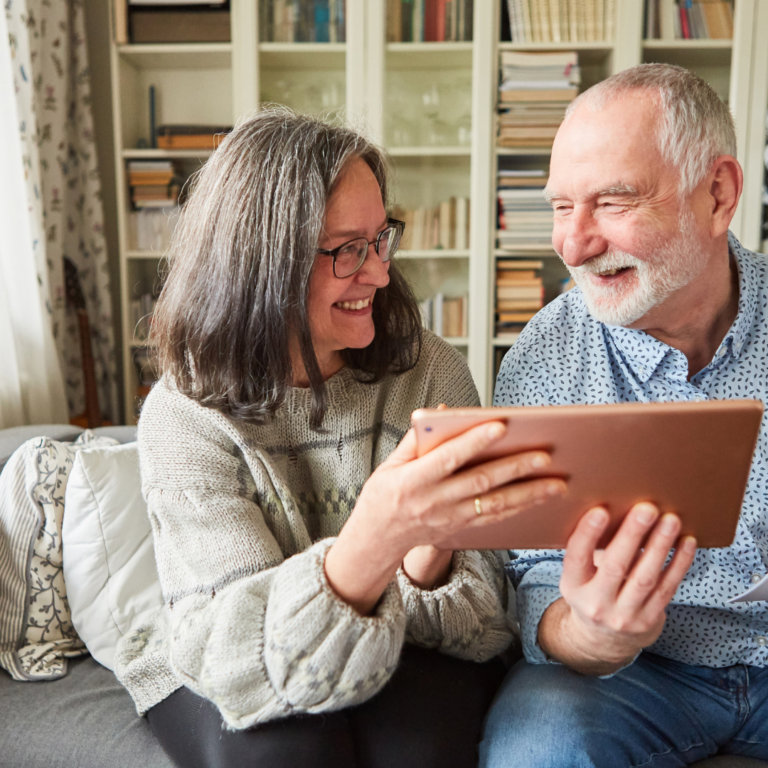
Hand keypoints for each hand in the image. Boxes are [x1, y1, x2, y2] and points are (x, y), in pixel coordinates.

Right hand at [325, 420, 566, 613]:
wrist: (377, 538)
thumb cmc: (384, 494)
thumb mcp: (391, 463)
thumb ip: (417, 438)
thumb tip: (443, 411)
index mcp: (414, 480)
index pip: (449, 457)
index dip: (474, 441)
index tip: (501, 425)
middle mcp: (435, 501)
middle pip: (481, 482)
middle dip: (515, 468)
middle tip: (545, 456)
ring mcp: (450, 519)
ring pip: (495, 505)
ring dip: (529, 494)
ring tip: (557, 483)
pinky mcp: (461, 530)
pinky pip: (494, 519)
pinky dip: (519, 509)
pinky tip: (541, 500)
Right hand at [539, 503, 696, 674]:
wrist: (604, 640)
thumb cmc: (592, 591)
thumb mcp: (579, 576)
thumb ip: (590, 550)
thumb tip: (615, 508)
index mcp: (573, 586)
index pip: (577, 557)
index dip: (588, 534)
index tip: (600, 510)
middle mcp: (596, 604)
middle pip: (615, 567)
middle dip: (632, 535)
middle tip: (647, 509)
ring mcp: (624, 616)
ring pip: (645, 578)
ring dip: (660, 546)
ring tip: (670, 521)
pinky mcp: (649, 620)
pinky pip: (667, 588)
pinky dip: (679, 564)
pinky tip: (686, 543)